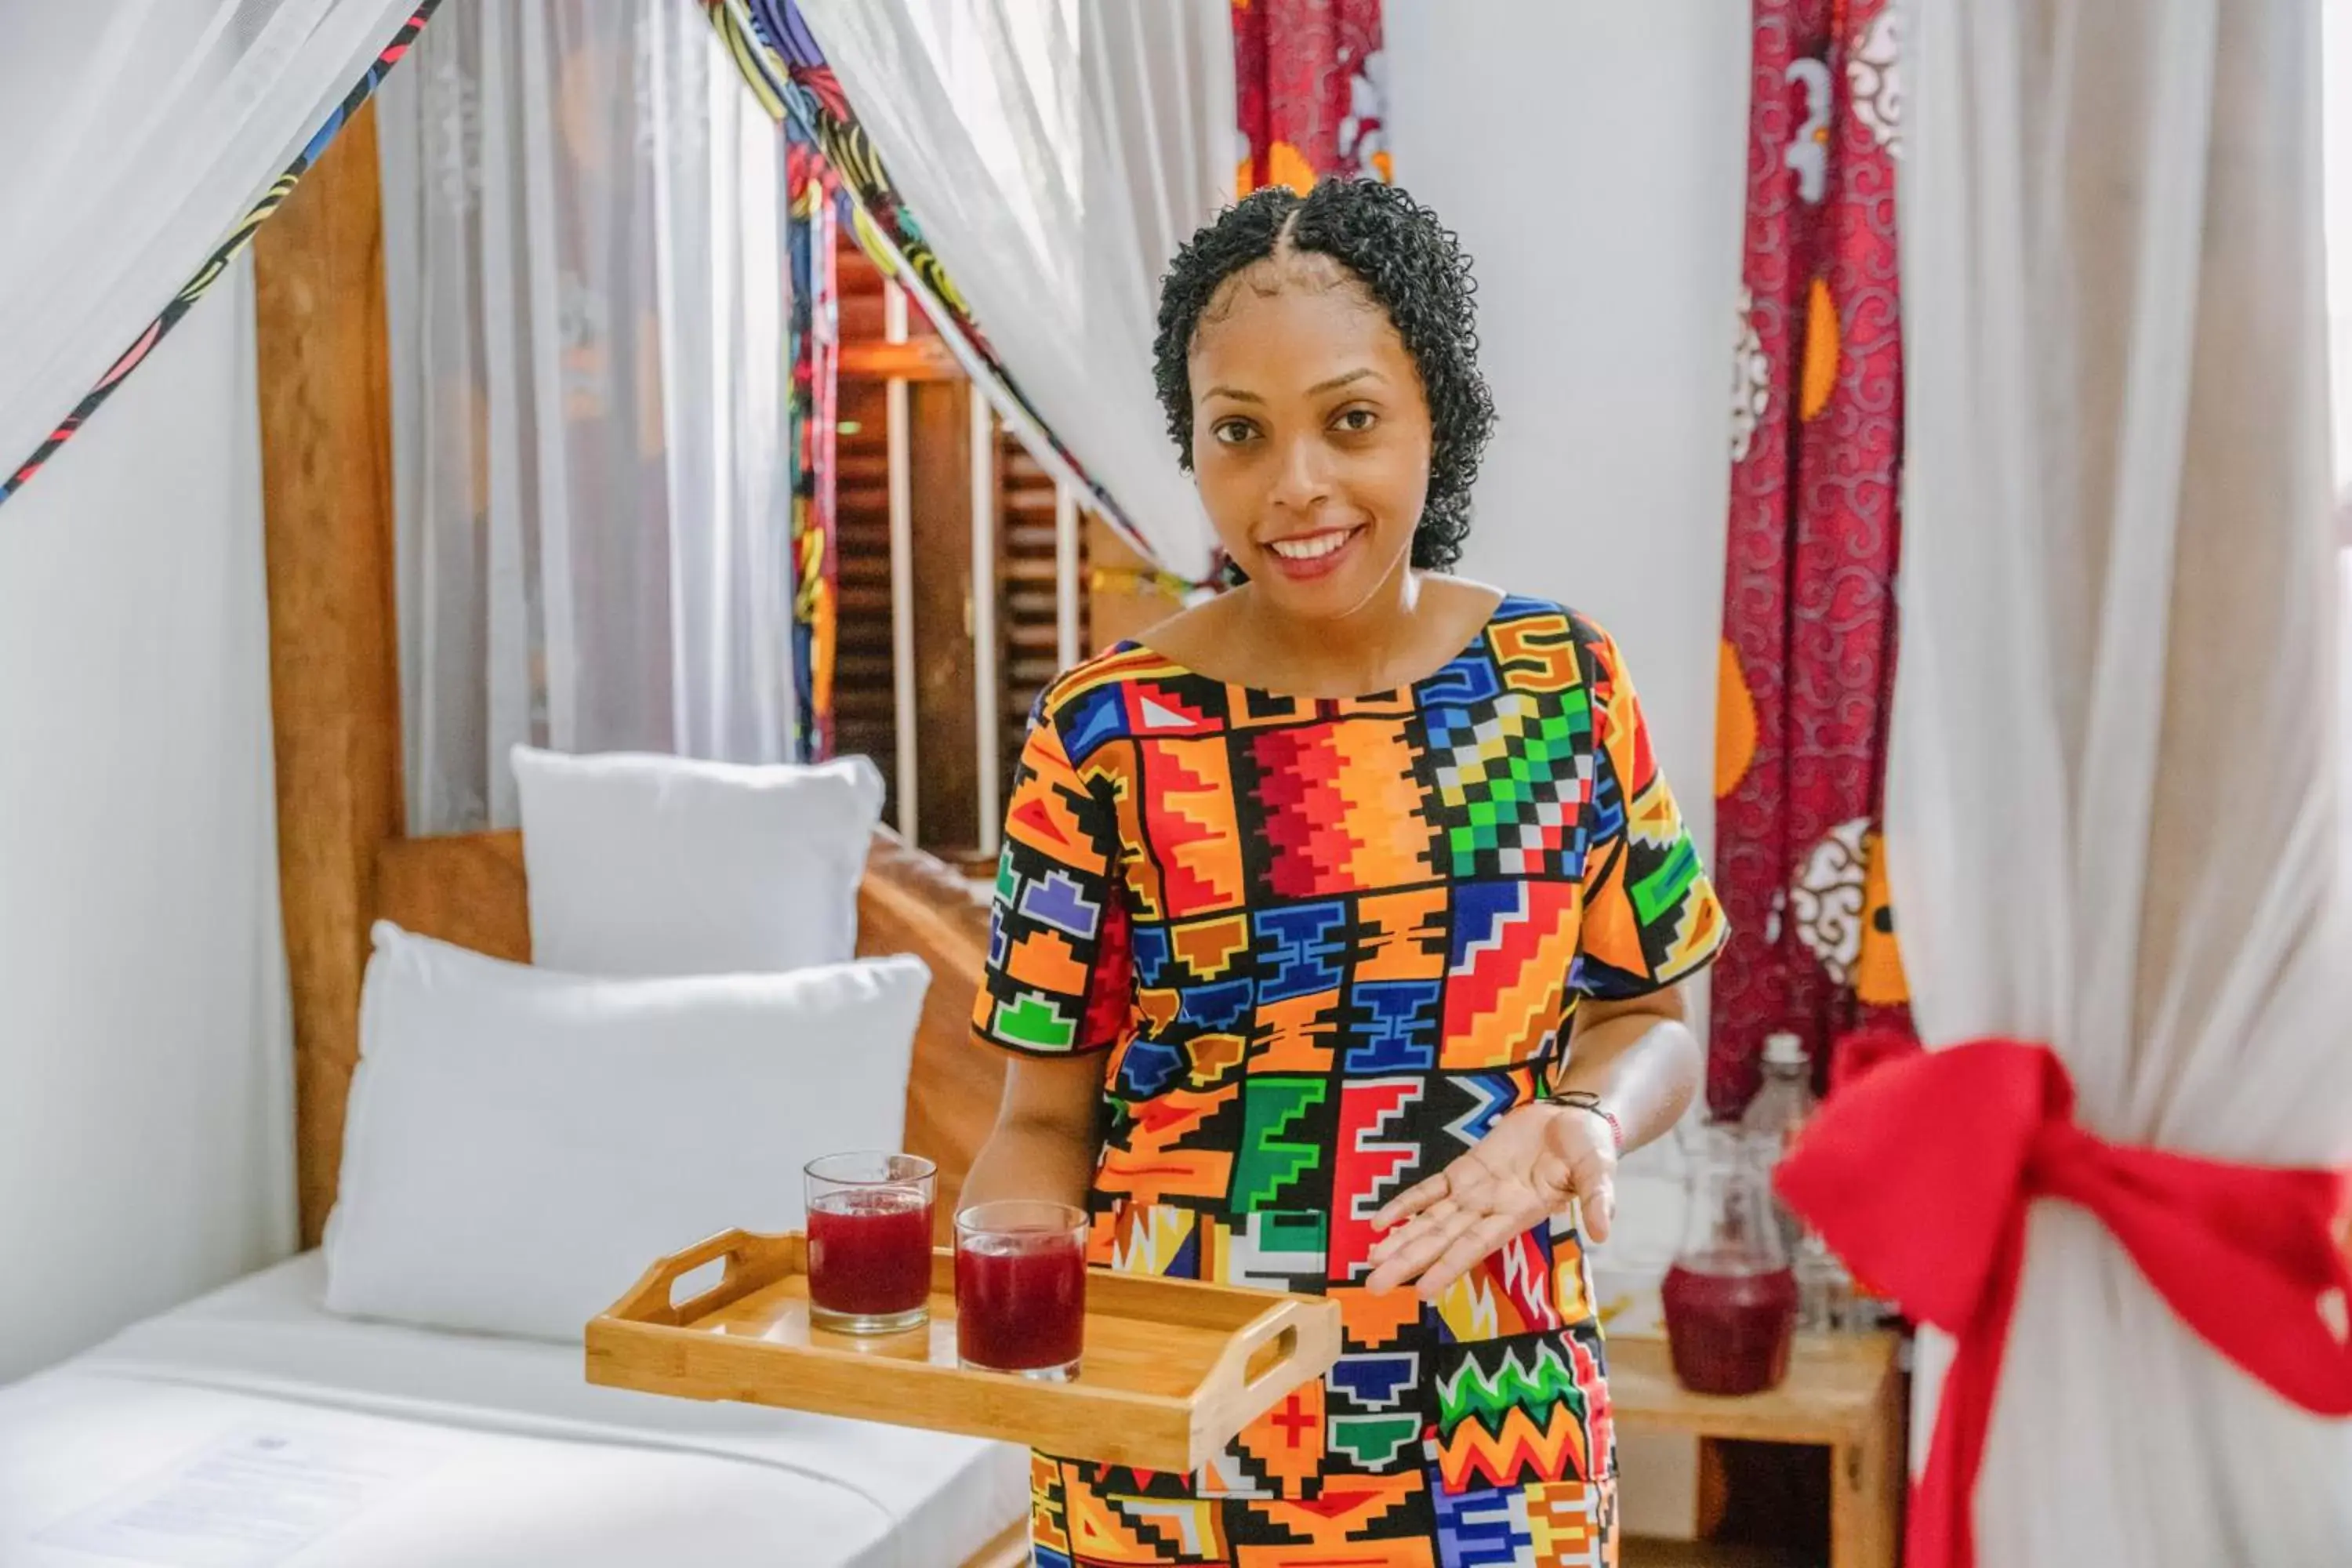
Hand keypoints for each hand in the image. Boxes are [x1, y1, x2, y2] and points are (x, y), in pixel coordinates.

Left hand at [1362, 1102, 1616, 1300]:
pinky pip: (1431, 1188)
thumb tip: (1604, 1233)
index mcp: (1518, 1214)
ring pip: (1431, 1219)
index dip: (1449, 1265)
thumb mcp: (1599, 1170)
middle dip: (1409, 1261)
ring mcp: (1475, 1190)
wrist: (1575, 1119)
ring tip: (1370, 1261)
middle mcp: (1490, 1209)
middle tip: (1374, 1285)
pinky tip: (1380, 1221)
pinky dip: (1406, 1204)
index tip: (1422, 1291)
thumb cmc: (1590, 1148)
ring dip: (1401, 1239)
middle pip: (1442, 1239)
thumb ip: (1597, 1199)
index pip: (1476, 1245)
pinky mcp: (1467, 1169)